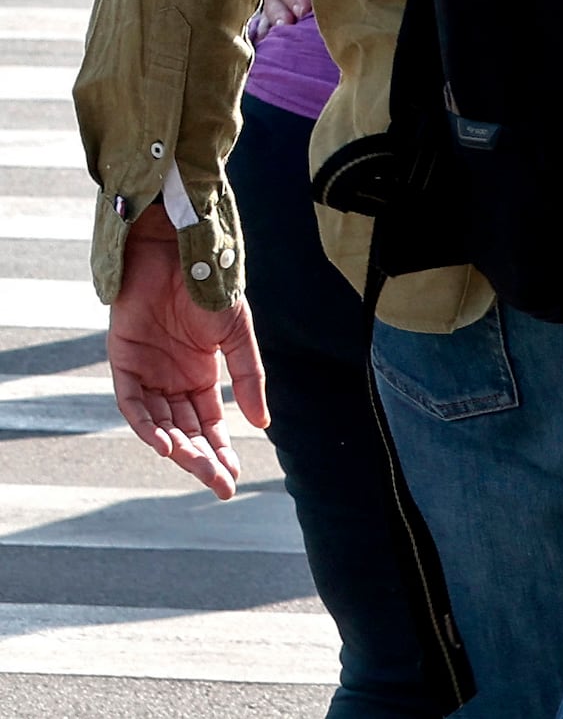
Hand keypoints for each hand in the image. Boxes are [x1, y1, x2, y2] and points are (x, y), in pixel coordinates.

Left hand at [105, 210, 268, 499]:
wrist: (179, 253)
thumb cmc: (211, 289)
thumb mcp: (238, 335)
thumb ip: (248, 377)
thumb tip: (261, 423)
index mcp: (200, 377)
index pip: (208, 426)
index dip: (220, 452)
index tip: (232, 480)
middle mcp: (171, 382)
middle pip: (185, 432)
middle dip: (202, 460)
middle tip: (219, 485)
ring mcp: (147, 375)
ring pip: (160, 425)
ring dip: (176, 448)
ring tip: (197, 465)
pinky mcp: (124, 364)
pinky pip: (133, 404)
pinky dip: (147, 425)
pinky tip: (165, 443)